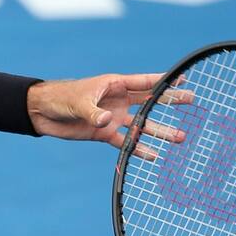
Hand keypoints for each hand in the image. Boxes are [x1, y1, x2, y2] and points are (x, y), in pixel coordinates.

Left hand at [27, 73, 191, 158]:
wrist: (43, 113)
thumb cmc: (61, 98)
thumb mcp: (78, 103)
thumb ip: (94, 113)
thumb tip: (109, 120)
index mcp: (115, 85)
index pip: (144, 82)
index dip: (164, 81)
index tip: (183, 80)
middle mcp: (118, 101)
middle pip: (150, 102)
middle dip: (170, 102)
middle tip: (192, 102)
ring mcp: (113, 117)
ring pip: (141, 125)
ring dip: (159, 132)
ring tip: (179, 138)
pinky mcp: (103, 133)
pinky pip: (124, 142)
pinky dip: (137, 149)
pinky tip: (153, 155)